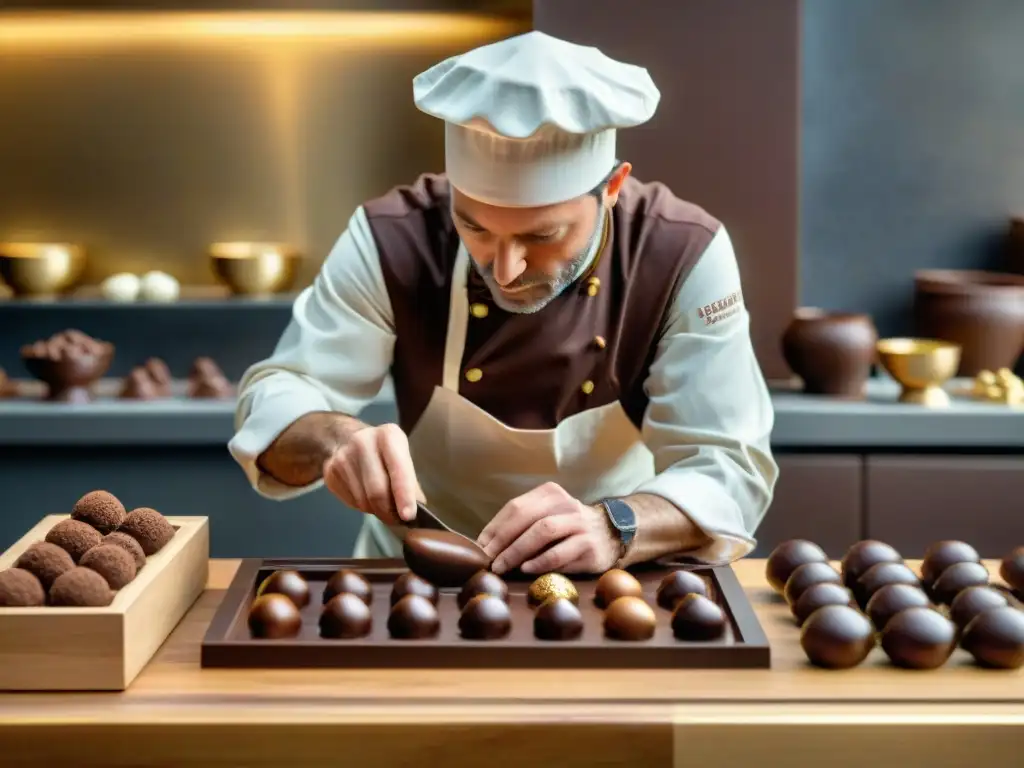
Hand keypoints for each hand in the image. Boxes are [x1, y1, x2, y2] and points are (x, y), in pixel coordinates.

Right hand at [322, 423, 424, 524]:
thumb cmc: (383, 452)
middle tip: (396, 519)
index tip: (408, 516)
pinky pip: (350, 502)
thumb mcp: (402, 457)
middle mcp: (363, 442)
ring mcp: (343, 457)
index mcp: (388, 436)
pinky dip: (362, 507)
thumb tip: (417, 510)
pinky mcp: (330, 472)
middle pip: (377, 491)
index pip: (399, 470)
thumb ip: (411, 483)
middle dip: (389, 512)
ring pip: (363, 501)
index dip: (404, 496)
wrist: (347, 438)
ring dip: (375, 510)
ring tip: (381, 504)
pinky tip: (365, 495)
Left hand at [477, 482, 619, 574]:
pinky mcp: (589, 545)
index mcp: (549, 494)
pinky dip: (540, 561)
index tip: (479, 548)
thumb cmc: (568, 529)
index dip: (494, 528)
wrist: (611, 534)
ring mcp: (579, 523)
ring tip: (503, 566)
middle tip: (489, 560)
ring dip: (518, 550)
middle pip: (526, 517)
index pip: (515, 507)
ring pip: (543, 531)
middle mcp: (565, 504)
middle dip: (503, 540)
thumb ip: (521, 526)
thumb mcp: (546, 517)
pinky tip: (527, 569)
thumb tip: (486, 545)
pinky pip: (561, 553)